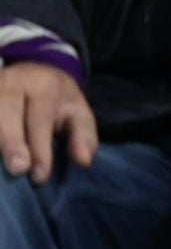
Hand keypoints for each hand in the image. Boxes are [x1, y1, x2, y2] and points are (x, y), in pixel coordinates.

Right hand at [0, 64, 95, 183]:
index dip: (40, 148)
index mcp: (43, 85)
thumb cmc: (56, 100)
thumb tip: (84, 160)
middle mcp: (13, 83)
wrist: (34, 72)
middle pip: (8, 111)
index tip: (40, 176)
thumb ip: (83, 135)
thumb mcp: (77, 112)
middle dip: (12, 142)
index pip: (40, 118)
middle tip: (18, 169)